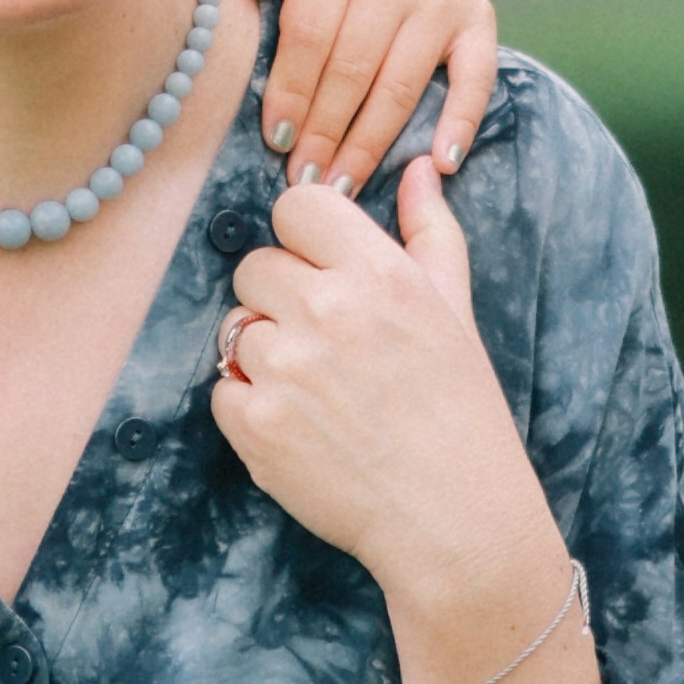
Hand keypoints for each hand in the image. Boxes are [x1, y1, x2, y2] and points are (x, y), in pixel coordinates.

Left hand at [214, 149, 583, 683]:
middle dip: (280, 299)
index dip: (302, 237)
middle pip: (256, 267)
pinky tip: (301, 427)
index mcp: (380, 273)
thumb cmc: (460, 410)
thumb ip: (430, 230)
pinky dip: (250, 407)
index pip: (296, 206)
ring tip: (318, 393)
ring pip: (236, 329)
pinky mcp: (256, 425)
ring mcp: (287, 368)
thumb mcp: (455, 309)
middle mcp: (329, 310)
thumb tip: (420, 165)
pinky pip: (223, 389)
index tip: (319, 268)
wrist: (453, 518)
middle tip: (324, 345)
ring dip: (265, 355)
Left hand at [231, 0, 502, 207]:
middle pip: (354, 68)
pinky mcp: (476, 17)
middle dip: (325, 132)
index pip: (309, 33)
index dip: (291, 91)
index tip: (275, 140)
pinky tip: (442, 163)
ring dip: (370, 145)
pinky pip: (476, 76)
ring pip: (401, 86)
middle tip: (304, 182)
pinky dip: (461, 121)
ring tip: (343, 187)